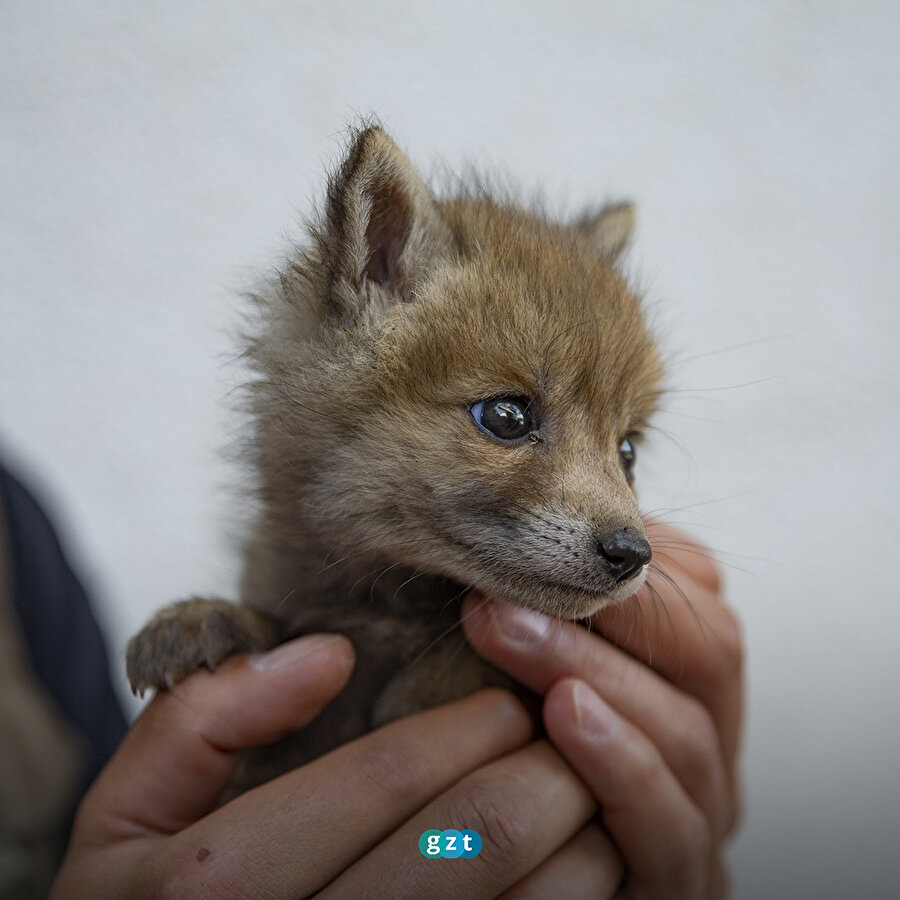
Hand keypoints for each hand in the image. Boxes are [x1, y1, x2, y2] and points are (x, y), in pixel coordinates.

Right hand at [51, 633, 618, 897]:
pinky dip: (572, 899)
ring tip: (582, 787)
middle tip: (565, 726)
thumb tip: (328, 656)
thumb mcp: (123, 813)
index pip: (385, 778)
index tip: (508, 693)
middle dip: (543, 767)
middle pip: (472, 840)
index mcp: (215, 886)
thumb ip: (201, 720)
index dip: (465, 724)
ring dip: (577, 835)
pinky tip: (576, 863)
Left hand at [463, 523, 742, 898]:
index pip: (695, 599)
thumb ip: (549, 610)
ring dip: (596, 672)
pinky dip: (622, 762)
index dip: (631, 564)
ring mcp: (703, 811)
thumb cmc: (513, 755)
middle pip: (707, 654)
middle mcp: (707, 738)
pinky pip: (671, 825)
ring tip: (512, 632)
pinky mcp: (680, 878)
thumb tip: (514, 545)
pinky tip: (566, 717)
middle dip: (608, 610)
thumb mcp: (532, 665)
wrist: (508, 869)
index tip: (546, 538)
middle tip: (508, 590)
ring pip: (686, 731)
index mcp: (687, 679)